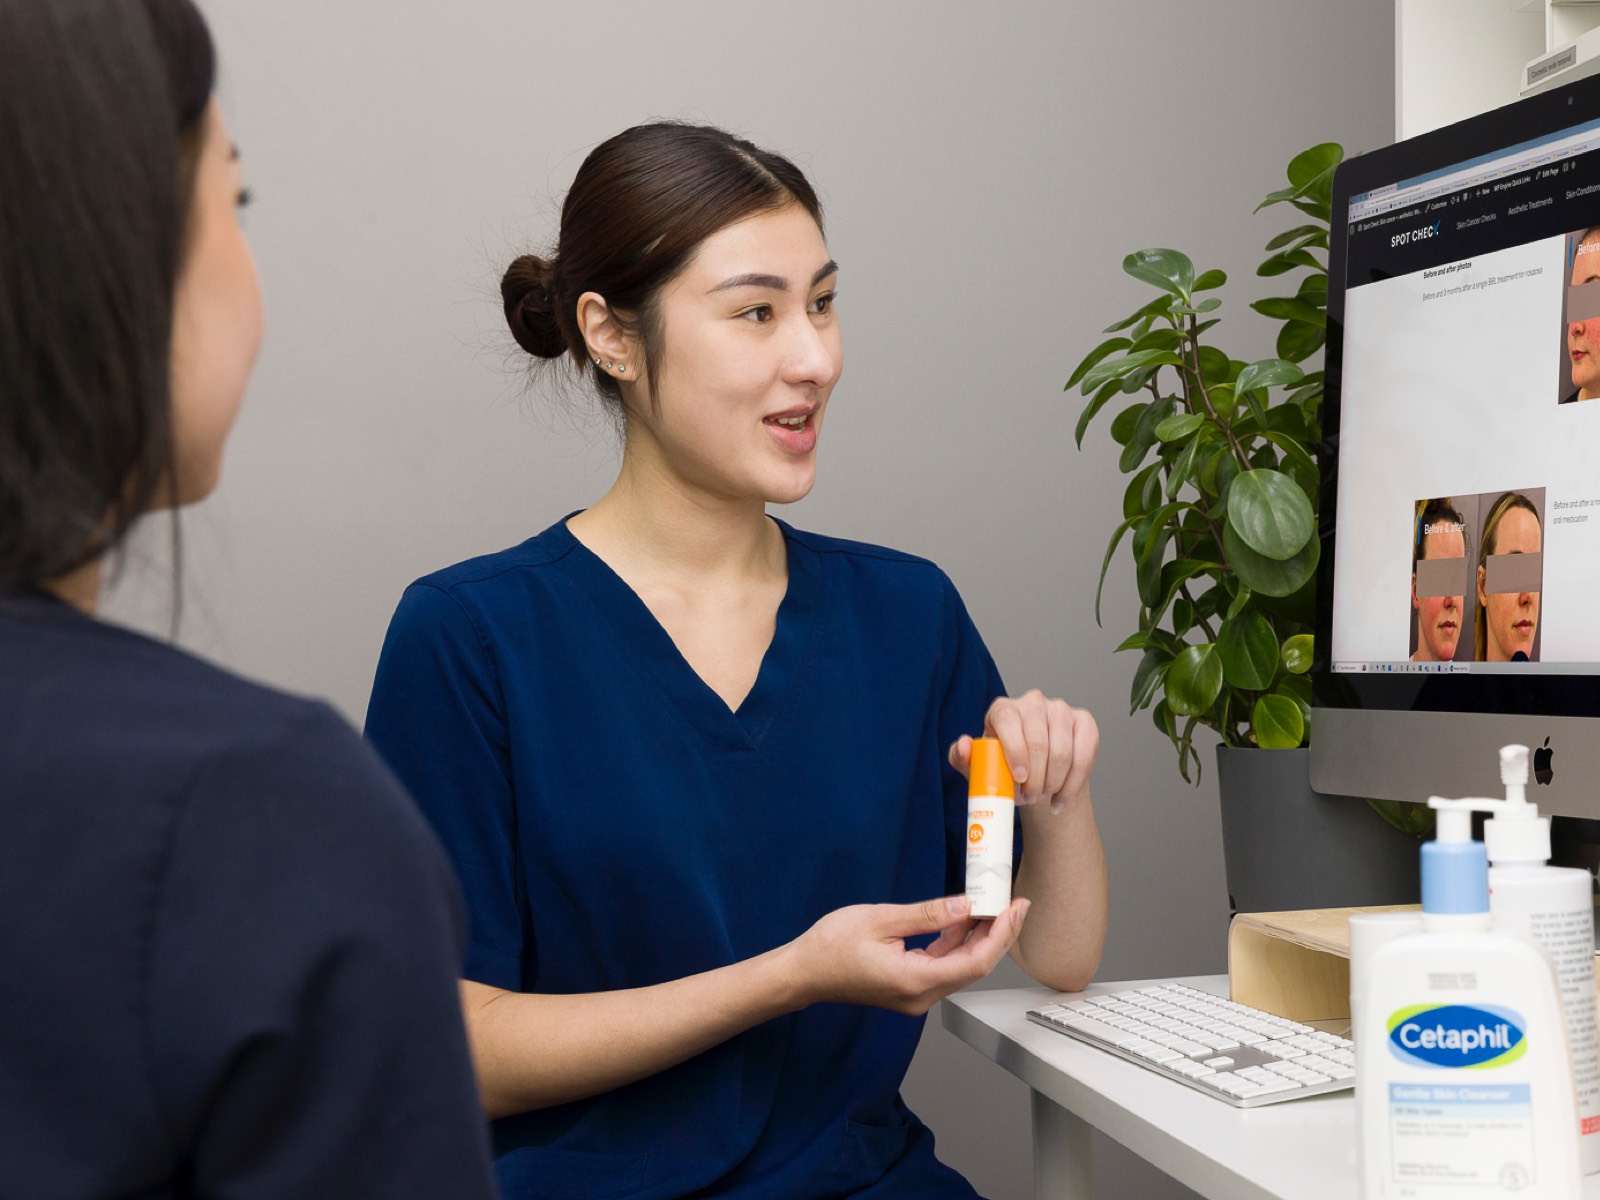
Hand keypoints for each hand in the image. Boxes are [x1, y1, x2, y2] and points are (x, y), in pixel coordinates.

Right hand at [788, 894, 1028, 1014]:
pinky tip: (963, 920)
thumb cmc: (831, 946)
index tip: (1015, 909)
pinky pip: (944, 966)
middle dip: (998, 935)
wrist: (804, 972)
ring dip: (980, 938)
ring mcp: (916, 995)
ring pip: (961, 967)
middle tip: (1015, 903)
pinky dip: (958, 944)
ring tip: (993, 907)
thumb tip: (965, 905)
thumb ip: (927, 914)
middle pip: (974, 967)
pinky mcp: (910, 988)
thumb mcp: (880, 919)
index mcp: (915, 981)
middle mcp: (921, 996)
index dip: (1000, 935)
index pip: (975, 962)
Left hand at [949, 690, 1098, 812]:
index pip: (1008, 721)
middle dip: (1035, 777)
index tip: (1018, 778)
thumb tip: (963, 745)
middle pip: (1038, 740)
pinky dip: (1072, 784)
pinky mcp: (1084, 723)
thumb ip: (962, 757)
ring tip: (1042, 796)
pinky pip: (1083, 757)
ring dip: (1053, 782)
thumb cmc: (1004, 768)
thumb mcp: (979, 766)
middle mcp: (1033, 702)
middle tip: (1029, 797)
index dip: (1015, 750)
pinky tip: (1061, 798)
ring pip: (1062, 752)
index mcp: (1003, 709)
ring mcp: (1060, 710)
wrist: (1037, 775)